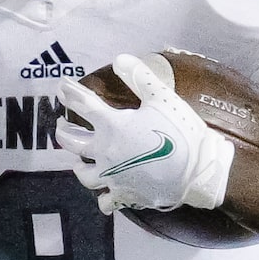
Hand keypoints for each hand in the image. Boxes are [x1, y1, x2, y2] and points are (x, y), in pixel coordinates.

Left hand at [55, 54, 233, 214]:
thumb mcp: (163, 98)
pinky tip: (104, 196)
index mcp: (113, 126)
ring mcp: (113, 177)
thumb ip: (140, 77)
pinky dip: (103, 197)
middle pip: (72, 142)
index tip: (62, 87)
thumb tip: (120, 59)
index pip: (83, 105)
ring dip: (78, 166)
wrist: (198, 171)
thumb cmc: (181, 132)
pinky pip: (106, 200)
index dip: (70, 93)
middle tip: (60, 125)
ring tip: (77, 162)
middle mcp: (105, 152)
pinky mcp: (125, 195)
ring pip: (83, 174)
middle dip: (62, 130)